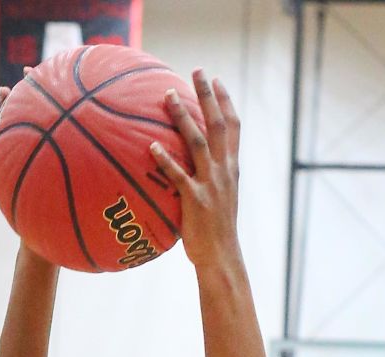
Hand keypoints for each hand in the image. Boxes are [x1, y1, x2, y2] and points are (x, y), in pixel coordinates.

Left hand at [151, 71, 238, 271]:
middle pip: (217, 124)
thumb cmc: (216, 233)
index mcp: (232, 169)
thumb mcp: (219, 200)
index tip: (217, 79)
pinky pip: (178, 175)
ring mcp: (210, 185)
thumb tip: (191, 168)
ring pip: (198, 142)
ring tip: (168, 96)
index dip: (226, 101)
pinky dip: (165, 159)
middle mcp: (224, 171)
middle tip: (196, 71)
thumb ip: (210, 179)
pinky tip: (152, 145)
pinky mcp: (195, 201)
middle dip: (208, 95)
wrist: (221, 258)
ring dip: (183, 117)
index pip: (233, 127)